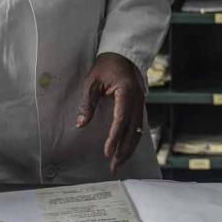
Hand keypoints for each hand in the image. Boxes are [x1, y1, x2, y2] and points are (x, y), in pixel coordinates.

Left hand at [75, 52, 144, 173]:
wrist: (123, 55)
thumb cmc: (106, 66)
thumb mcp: (92, 81)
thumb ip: (87, 103)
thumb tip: (81, 124)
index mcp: (126, 92)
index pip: (121, 119)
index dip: (114, 137)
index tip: (107, 152)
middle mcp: (137, 100)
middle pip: (133, 130)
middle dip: (123, 150)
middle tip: (114, 166)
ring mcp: (141, 103)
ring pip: (138, 131)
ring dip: (129, 148)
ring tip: (120, 163)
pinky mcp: (139, 106)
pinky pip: (138, 126)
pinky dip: (133, 140)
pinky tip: (126, 150)